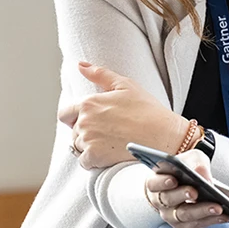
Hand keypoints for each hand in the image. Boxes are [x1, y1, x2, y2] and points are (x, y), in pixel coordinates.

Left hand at [59, 62, 186, 169]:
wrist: (164, 135)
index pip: (65, 114)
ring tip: (112, 143)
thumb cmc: (148, 109)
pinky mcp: (95, 156)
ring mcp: (88, 140)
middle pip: (74, 132)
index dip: (75, 118)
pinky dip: (94, 161)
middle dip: (86, 133)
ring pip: (79, 147)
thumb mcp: (125, 85)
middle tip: (109, 133)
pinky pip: (85, 162)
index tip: (91, 121)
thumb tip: (80, 65)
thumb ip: (100, 74)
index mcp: (88, 103)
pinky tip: (110, 154)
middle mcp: (84, 122)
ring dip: (90, 147)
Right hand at [143, 151, 227, 227]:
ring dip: (201, 212)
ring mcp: (169, 214)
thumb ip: (197, 163)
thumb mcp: (193, 159)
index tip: (173, 180)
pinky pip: (194, 225)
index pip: (154, 183)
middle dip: (183, 195)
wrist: (188, 183)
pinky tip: (224, 216)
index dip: (162, 182)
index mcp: (156, 181)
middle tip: (196, 193)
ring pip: (182, 215)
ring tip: (219, 208)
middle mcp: (160, 200)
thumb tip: (205, 177)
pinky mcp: (182, 224)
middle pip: (168, 199)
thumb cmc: (187, 168)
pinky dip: (210, 220)